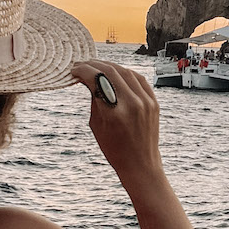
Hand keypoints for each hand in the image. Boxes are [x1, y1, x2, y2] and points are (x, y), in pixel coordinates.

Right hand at [70, 61, 163, 189]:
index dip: (83, 71)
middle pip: (110, 71)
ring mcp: (145, 101)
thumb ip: (94, 98)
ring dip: (109, 66)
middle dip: (94, 65)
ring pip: (125, 71)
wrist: (140, 164)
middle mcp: (132, 104)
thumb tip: (87, 78)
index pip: (96, 79)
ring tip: (97, 66)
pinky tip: (115, 71)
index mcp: (114, 112)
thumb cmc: (114, 148)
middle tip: (82, 65)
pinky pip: (138, 79)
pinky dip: (125, 72)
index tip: (74, 70)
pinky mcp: (153, 102)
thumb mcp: (96, 124)